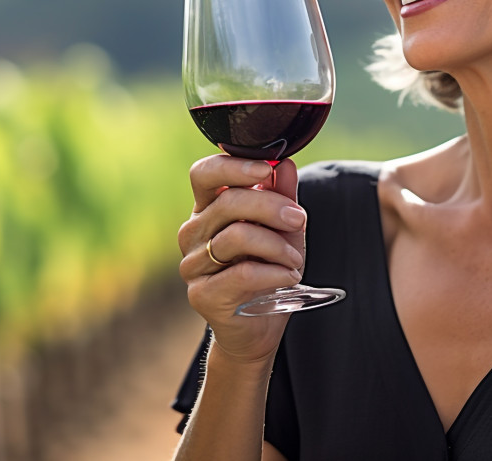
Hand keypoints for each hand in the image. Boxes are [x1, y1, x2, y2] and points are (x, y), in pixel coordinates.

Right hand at [178, 155, 306, 363]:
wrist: (259, 327)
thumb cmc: (268, 271)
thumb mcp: (282, 230)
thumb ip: (282, 196)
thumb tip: (283, 163)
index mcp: (207, 209)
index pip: (204, 174)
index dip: (233, 167)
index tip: (265, 170)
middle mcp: (193, 232)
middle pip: (227, 202)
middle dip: (271, 207)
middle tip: (298, 219)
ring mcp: (193, 264)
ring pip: (236, 237)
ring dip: (276, 246)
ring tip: (295, 260)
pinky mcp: (202, 294)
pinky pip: (242, 274)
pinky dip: (274, 273)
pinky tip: (288, 277)